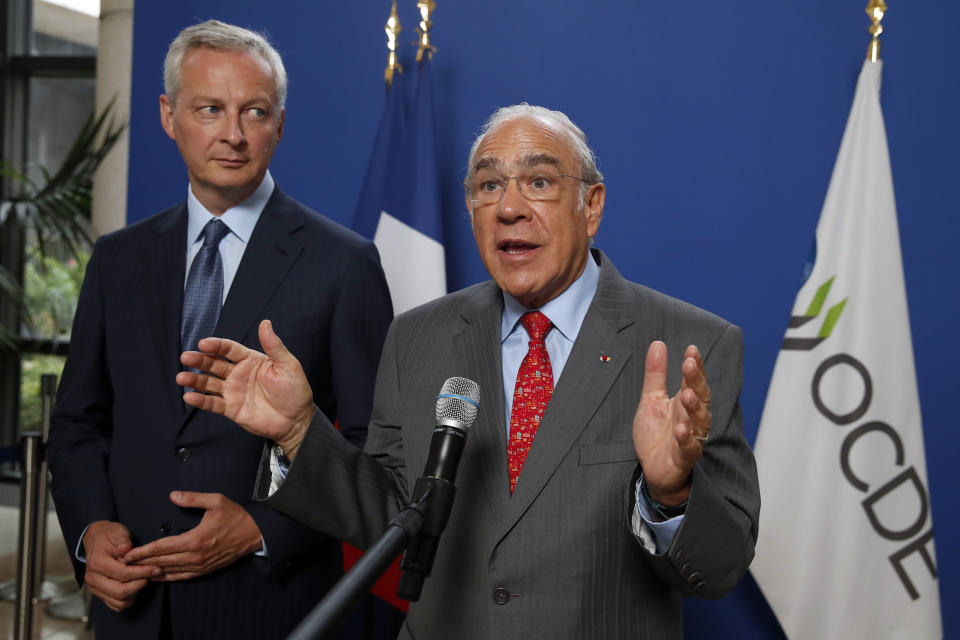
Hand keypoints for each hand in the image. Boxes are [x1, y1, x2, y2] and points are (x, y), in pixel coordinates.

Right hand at [82, 520, 159, 610]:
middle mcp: (93, 578)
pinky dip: (128, 599)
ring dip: (135, 593)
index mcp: (97, 563)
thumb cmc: (109, 536)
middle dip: (140, 584)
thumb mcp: (118, 533)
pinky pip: (116, 605)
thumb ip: (123, 542)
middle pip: (120, 592)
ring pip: (118, 602)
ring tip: (143, 579)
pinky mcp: (100, 593)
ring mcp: (95, 588)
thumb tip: (127, 549)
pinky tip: (135, 586)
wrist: (96, 540)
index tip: (155, 568)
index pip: (122, 574)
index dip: (142, 572)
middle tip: (151, 574)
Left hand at [122, 491, 262, 580]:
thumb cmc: (236, 516)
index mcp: (195, 539)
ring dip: (151, 571)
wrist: (255, 533)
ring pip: (170, 571)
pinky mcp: (205, 569)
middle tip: (122, 563)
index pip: (162, 547)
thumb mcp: (216, 501)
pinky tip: (157, 576)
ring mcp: (201, 565)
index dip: (142, 551)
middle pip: (161, 561)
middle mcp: (196, 556)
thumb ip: (192, 498)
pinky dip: (167, 577)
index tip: (127, 554)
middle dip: (140, 563)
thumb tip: (173, 495)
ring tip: (134, 571)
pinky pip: (182, 577)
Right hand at [177, 319, 313, 456]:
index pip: (229, 349)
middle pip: (214, 364)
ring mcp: (233, 391)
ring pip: (209, 383)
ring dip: (195, 379)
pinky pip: (212, 403)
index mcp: (252, 360)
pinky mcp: (231, 409)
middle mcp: (239, 374)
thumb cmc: (296, 392)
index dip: (216, 346)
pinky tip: (189, 396)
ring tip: (182, 377)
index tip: (203, 343)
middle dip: (200, 360)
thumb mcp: (288, 366)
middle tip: (186, 357)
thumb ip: (274, 346)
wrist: (297, 421)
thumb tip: (265, 323)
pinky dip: (200, 400)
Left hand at [633, 341, 711, 504]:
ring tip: (688, 395)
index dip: (694, 366)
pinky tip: (682, 430)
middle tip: (689, 365)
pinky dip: (687, 439)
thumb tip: (658, 344)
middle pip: (699, 397)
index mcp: (684, 402)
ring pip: (698, 421)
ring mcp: (690, 437)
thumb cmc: (656, 435)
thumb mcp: (651, 400)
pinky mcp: (684, 457)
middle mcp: (691, 418)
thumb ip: (655, 374)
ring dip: (694, 408)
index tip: (691, 350)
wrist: (654, 470)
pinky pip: (689, 447)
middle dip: (695, 381)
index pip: (693, 380)